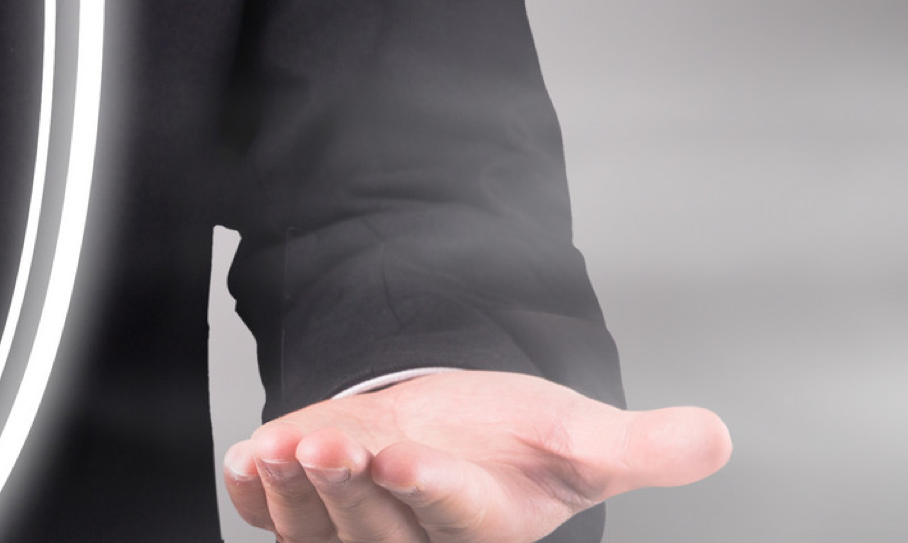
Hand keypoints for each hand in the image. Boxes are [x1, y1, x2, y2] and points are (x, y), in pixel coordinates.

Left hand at [221, 370, 730, 542]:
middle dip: (347, 486)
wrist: (453, 432)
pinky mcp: (305, 509)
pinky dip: (253, 489)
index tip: (399, 456)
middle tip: (328, 442)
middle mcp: (411, 538)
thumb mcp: (584, 438)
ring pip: (314, 525)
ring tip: (284, 444)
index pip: (452, 514)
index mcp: (482, 527)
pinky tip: (249, 458)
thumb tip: (714, 438)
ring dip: (293, 489)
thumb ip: (643, 448)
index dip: (424, 488)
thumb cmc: (518, 443)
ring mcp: (350, 527)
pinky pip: (267, 511)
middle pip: (372, 525)